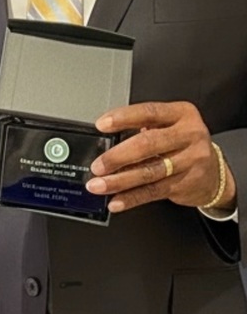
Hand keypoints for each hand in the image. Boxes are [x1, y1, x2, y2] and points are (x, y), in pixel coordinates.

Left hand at [84, 100, 235, 213]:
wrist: (215, 172)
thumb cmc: (185, 143)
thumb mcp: (172, 125)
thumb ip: (146, 128)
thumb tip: (108, 141)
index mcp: (182, 114)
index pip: (149, 113)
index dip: (123, 118)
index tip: (102, 125)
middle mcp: (189, 135)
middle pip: (148, 144)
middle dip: (118, 157)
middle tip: (98, 165)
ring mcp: (190, 161)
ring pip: (149, 172)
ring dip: (119, 181)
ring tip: (99, 185)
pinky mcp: (186, 183)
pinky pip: (153, 191)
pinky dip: (131, 198)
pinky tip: (116, 201)